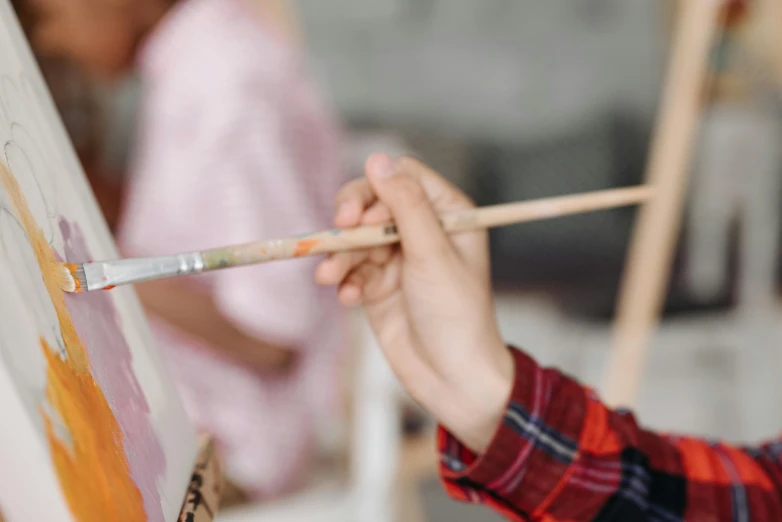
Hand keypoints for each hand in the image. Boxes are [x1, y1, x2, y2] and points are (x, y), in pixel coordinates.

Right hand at [316, 154, 512, 452]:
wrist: (453, 378)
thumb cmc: (457, 314)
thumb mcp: (433, 254)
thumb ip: (405, 206)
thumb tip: (377, 159)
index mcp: (447, 214)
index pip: (402, 177)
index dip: (376, 189)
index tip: (361, 216)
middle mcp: (421, 230)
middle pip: (372, 202)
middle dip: (351, 219)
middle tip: (337, 233)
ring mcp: (398, 258)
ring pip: (355, 238)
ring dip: (340, 256)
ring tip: (331, 278)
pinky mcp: (378, 285)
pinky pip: (351, 270)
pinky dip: (344, 280)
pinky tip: (347, 297)